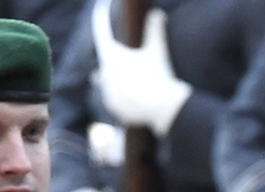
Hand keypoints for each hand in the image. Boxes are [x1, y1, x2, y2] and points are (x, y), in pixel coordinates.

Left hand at [92, 4, 190, 134]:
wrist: (162, 108)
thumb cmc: (159, 76)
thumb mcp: (157, 51)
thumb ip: (155, 30)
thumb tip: (158, 13)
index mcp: (111, 57)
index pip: (102, 33)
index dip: (102, 19)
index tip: (101, 8)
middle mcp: (104, 73)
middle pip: (107, 59)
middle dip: (116, 56)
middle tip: (125, 53)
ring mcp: (107, 92)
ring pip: (108, 79)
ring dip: (115, 76)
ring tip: (130, 77)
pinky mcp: (113, 107)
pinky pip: (114, 97)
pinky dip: (120, 94)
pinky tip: (131, 95)